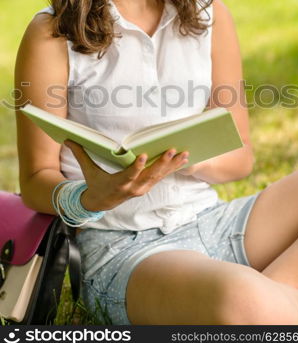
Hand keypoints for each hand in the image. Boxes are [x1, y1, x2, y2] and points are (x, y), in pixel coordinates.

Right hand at [64, 141, 188, 210]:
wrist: (101, 203)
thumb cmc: (95, 183)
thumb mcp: (87, 170)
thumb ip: (80, 154)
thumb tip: (67, 139)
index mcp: (119, 183)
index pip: (129, 174)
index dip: (137, 166)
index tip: (144, 155)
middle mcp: (133, 187)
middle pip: (150, 175)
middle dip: (162, 163)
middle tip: (172, 150)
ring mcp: (142, 188)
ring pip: (159, 176)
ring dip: (172, 165)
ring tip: (184, 153)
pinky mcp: (147, 186)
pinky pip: (161, 177)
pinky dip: (172, 168)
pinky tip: (183, 159)